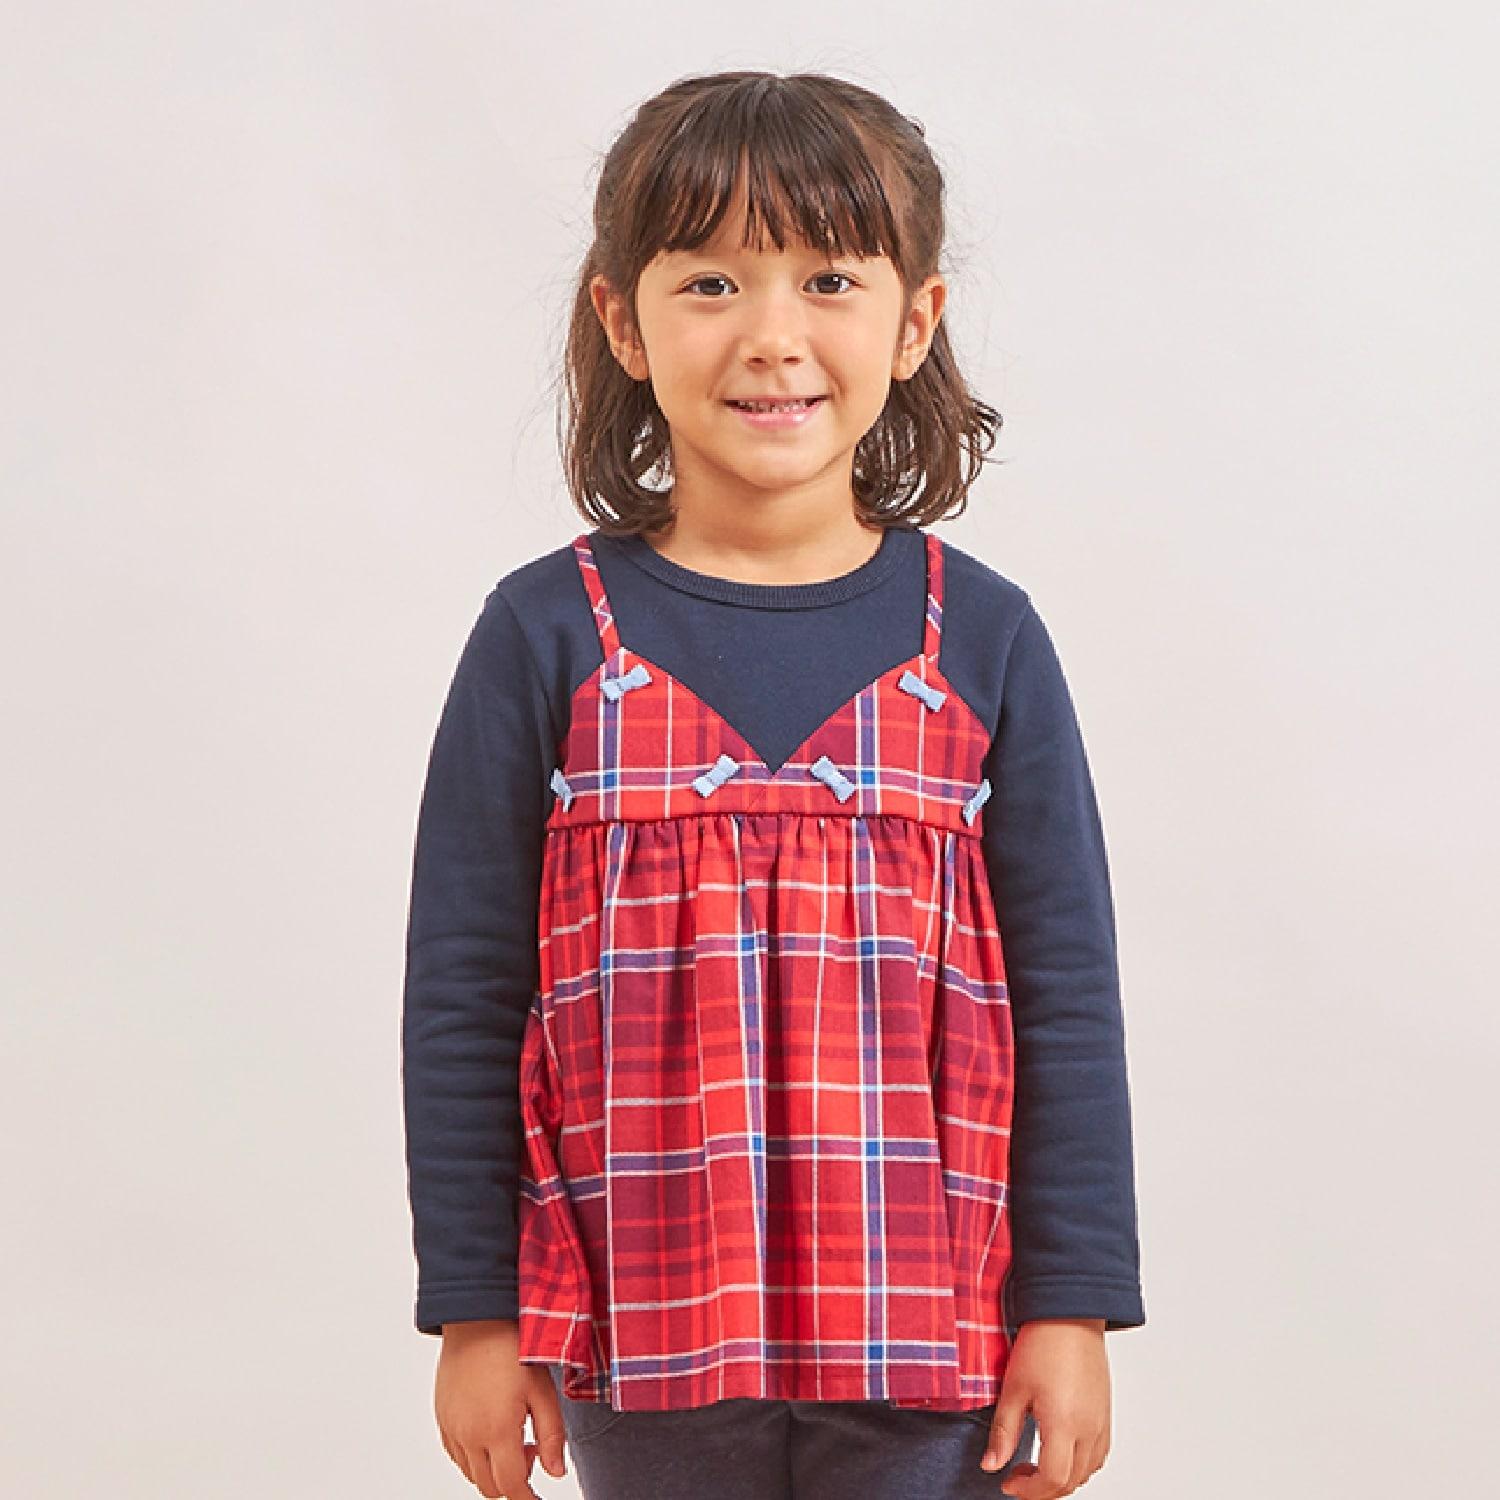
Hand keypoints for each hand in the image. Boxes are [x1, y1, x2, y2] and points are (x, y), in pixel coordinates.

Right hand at [434, 1319, 567, 1498]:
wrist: (477, 1320)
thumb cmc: (512, 1349)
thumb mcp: (542, 1390)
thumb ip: (552, 1435)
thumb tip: (555, 1472)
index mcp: (497, 1430)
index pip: (512, 1486)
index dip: (528, 1499)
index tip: (538, 1499)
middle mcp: (469, 1435)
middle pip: (489, 1487)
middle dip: (513, 1482)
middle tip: (532, 1453)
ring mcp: (451, 1428)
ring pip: (471, 1474)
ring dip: (493, 1470)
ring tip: (513, 1436)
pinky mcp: (441, 1419)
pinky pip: (456, 1455)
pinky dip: (474, 1458)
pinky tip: (491, 1431)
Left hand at [980, 1319, 1110, 1497]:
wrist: (1070, 1315)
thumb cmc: (1043, 1344)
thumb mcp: (1013, 1388)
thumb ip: (1003, 1432)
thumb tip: (991, 1465)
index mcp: (1064, 1425)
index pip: (1052, 1479)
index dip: (1028, 1490)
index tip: (1008, 1483)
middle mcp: (1089, 1429)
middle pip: (1071, 1482)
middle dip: (1042, 1489)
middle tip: (1017, 1476)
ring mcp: (1101, 1422)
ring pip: (1087, 1471)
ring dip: (1062, 1479)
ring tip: (1036, 1465)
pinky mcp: (1106, 1413)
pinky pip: (1098, 1455)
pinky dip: (1079, 1465)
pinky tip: (1060, 1451)